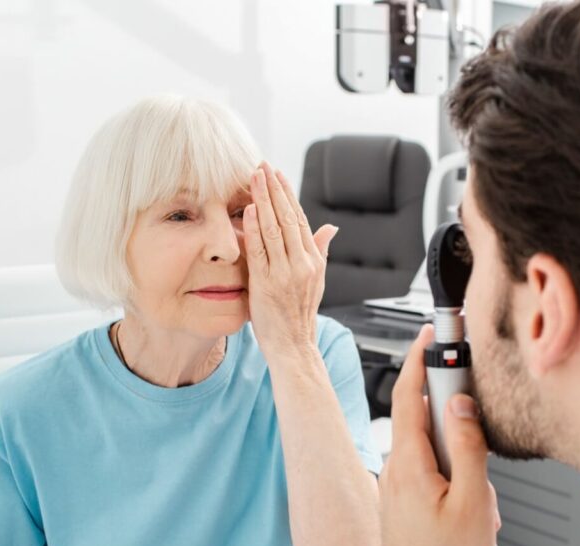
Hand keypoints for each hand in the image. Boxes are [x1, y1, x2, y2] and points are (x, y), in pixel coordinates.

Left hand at [243, 162, 336, 359]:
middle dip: (274, 189)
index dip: (288, 194)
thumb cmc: (300, 314)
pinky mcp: (266, 284)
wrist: (294, 346)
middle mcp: (302, 264)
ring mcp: (284, 274)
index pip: (299, 219)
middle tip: (263, 165)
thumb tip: (330, 228)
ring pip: (273, 230)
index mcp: (314, 261)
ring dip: (263, 201)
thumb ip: (320, 251)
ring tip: (254, 178)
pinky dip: (254, 229)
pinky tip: (248, 210)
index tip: (278, 174)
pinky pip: (260, 251)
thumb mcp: (317, 281)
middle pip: (287, 218)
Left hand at [377, 324, 500, 545]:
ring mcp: (399, 491)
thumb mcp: (473, 503)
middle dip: (465, 442)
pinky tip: (472, 525)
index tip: (430, 334)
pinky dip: (460, 495)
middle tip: (483, 476)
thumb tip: (460, 405)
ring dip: (468, 479)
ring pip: (440, 459)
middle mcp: (396, 473)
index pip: (407, 394)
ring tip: (480, 516)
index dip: (418, 358)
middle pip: (431, 427)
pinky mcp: (406, 508)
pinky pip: (437, 482)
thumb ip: (468, 447)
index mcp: (408, 464)